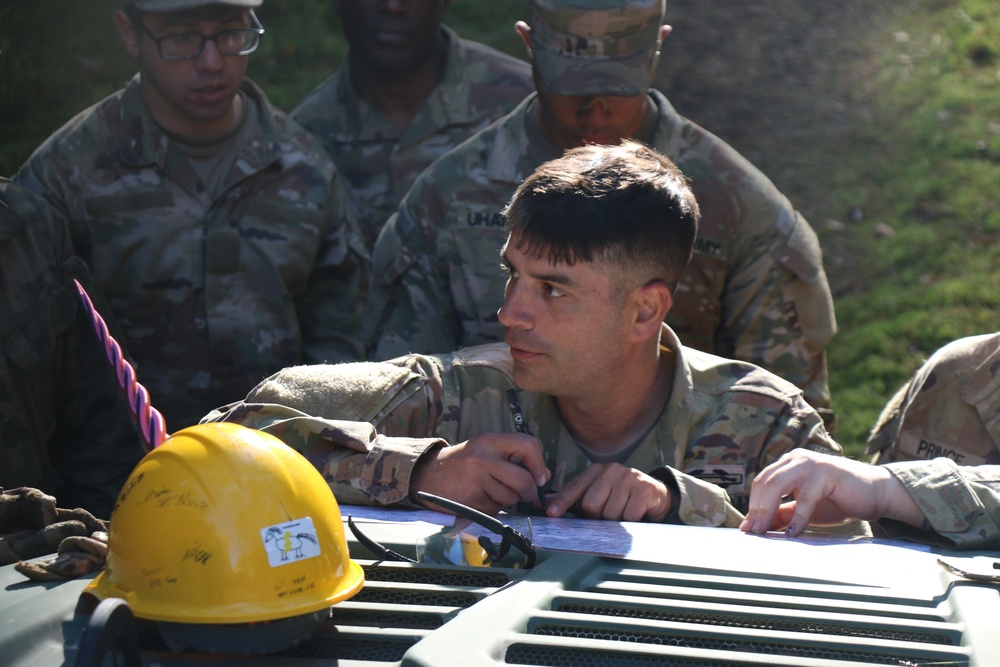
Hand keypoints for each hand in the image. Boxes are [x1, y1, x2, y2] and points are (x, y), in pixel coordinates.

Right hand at [410, 432, 548, 515]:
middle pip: (523, 480)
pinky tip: (480, 497)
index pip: (528, 445)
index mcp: (490, 441)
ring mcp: (476, 481)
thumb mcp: (488, 451)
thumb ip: (516, 459)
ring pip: (511, 498)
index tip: (539, 477)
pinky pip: (495, 509)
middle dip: (529, 492)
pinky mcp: (471, 502)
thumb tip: (544, 477)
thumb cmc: (465, 463)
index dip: (539, 464)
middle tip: (526, 494)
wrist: (429, 475)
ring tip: (492, 490)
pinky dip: (493, 507)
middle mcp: (483, 459)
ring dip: (508, 500)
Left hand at [547, 463, 670, 521]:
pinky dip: (631, 522)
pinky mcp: (644, 489)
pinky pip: (629, 517)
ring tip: (624, 514)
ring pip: (610, 514)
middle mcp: (611, 469)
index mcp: (596, 470)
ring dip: (616, 522)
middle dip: (598, 517)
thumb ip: (576, 501)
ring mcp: (628, 477)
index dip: (562, 502)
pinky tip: (637, 515)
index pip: (574, 487)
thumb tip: (547, 507)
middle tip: (610, 514)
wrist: (656, 496)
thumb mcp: (599, 495)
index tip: (552, 514)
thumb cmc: (622, 498)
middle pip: (591, 505)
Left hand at [740, 449, 921, 536]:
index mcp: (787, 464)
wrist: (876, 494)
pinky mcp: (827, 473)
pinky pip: (806, 495)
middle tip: (753, 533)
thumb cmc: (838, 500)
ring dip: (768, 510)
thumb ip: (783, 513)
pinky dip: (798, 516)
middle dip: (756, 509)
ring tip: (764, 532)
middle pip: (765, 482)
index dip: (752, 506)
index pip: (761, 483)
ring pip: (777, 483)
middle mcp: (795, 459)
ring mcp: (811, 463)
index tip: (746, 530)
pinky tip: (794, 533)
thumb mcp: (804, 509)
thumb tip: (758, 527)